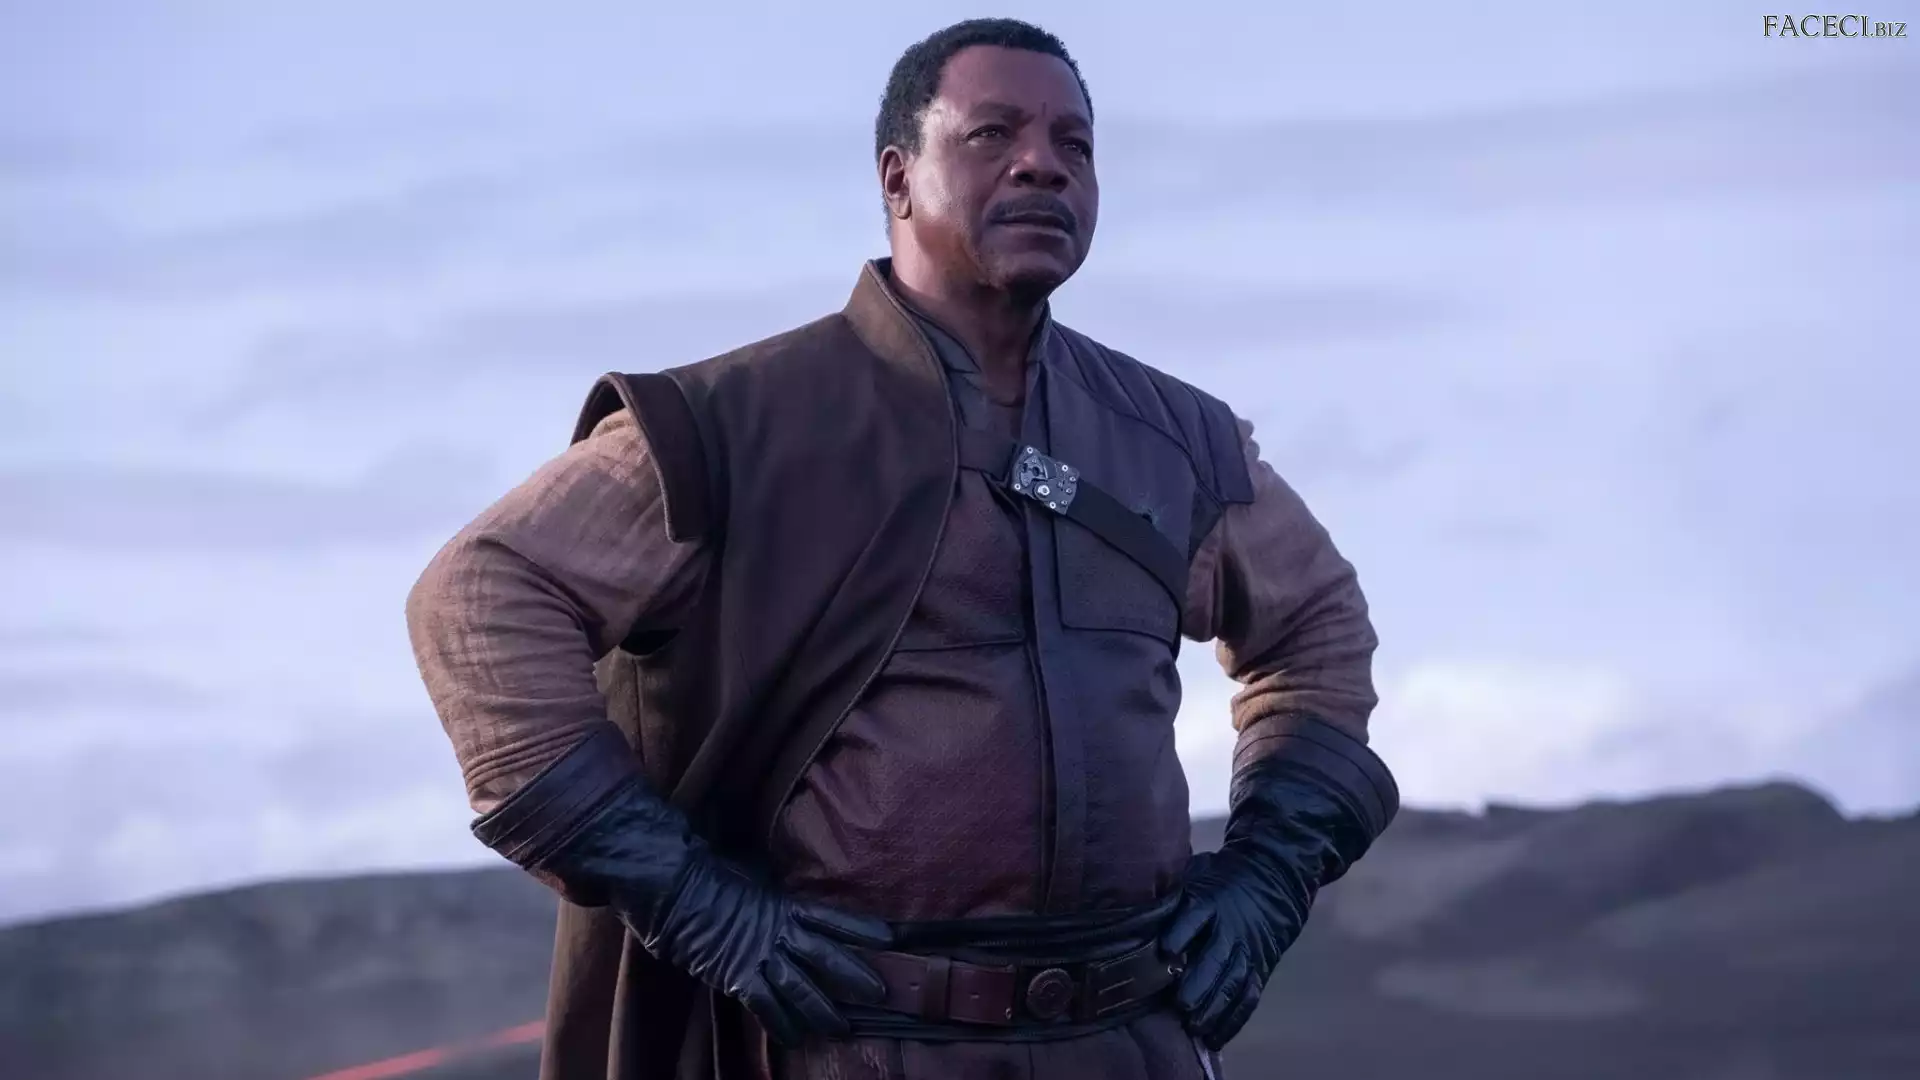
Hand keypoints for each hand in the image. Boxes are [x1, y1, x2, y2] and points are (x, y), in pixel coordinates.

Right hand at [640, 854, 894, 1046]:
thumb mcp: (753, 881)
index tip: (890, 937)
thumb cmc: (711, 881)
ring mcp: (759, 955)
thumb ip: (775, 898)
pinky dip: (781, 1024)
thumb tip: (790, 904)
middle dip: (855, 974)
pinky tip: (796, 1040)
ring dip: (824, 1009)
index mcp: (784, 906)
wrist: (675, 891)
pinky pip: (765, 1005)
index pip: (831, 917)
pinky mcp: (737, 976)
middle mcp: (778, 931)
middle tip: (882, 993)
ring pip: (801, 986)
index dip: (860, 927)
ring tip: (844, 1029)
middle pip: (826, 954)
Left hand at [1159, 847, 1308, 1050]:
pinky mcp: (1259, 969)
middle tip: (1182, 1005)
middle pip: (1216, 958)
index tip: (1166, 949)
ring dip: (1214, 1008)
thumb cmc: (1222, 880)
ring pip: (1232, 983)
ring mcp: (1246, 952)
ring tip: (1195, 1027)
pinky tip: (1216, 1038)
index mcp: (1210, 902)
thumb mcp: (1198, 873)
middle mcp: (1229, 929)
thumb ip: (1173, 890)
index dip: (1182, 933)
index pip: (1195, 917)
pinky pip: (1248, 998)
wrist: (1273, 881)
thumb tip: (1133, 894)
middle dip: (1199, 983)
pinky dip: (1234, 1021)